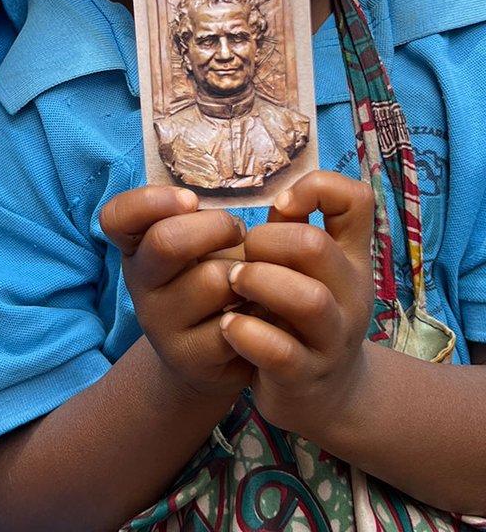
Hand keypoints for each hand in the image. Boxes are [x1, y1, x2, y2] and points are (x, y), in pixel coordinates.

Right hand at [101, 186, 252, 398]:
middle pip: (166, 241)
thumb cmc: (214, 278)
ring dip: (245, 274)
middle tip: (238, 231)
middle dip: (216, 226)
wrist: (217, 353)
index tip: (190, 199)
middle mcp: (139, 284)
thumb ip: (205, 215)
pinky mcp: (189, 358)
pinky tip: (257, 313)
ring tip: (250, 280)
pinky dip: (257, 311)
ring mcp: (159, 324)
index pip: (116, 216)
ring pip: (211, 281)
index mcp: (136, 246)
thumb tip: (246, 197)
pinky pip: (233, 324)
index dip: (151, 201)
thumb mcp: (202, 242)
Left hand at [219, 170, 374, 436]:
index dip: (318, 188)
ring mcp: (331, 340)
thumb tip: (278, 197)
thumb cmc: (301, 315)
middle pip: (315, 247)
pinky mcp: (304, 377)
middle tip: (243, 256)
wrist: (325, 397)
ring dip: (259, 283)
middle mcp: (350, 295)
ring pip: (307, 300)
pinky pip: (280, 352)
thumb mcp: (306, 269)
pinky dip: (247, 334)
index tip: (281, 205)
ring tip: (235, 284)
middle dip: (266, 242)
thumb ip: (292, 230)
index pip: (357, 200)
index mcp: (352, 258)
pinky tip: (229, 327)